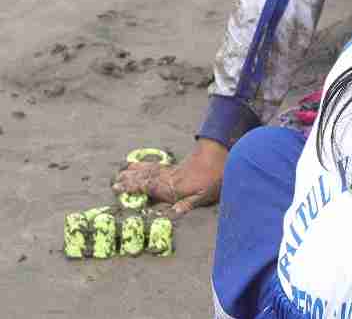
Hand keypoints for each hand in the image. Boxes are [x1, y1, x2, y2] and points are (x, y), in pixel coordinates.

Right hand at [112, 138, 227, 215]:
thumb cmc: (214, 178)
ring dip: (134, 171)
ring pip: (149, 170)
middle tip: (113, 182)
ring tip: (120, 171)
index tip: (118, 188)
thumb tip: (172, 214)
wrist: (221, 154)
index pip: (148, 187)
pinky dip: (144, 165)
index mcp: (172, 187)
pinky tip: (136, 164)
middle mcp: (168, 178)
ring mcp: (171, 170)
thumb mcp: (206, 195)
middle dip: (129, 180)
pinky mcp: (175, 166)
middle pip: (145, 178)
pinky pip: (155, 165)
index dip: (132, 188)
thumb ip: (188, 205)